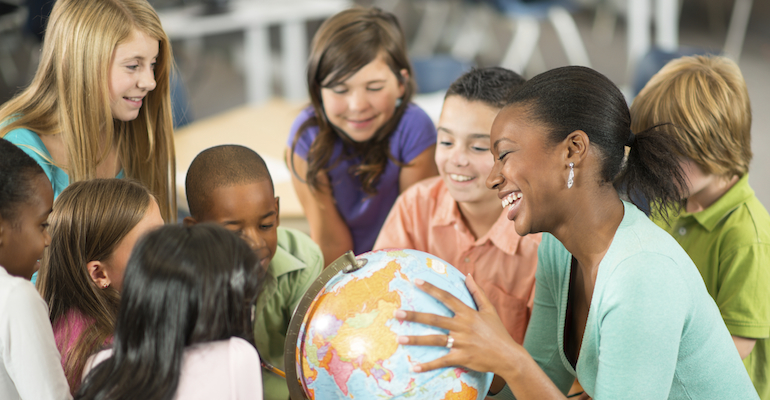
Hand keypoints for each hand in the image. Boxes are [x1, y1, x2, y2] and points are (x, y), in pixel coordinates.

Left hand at [394, 274, 521, 374]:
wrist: (508, 356)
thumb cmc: (498, 332)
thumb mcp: (489, 310)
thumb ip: (477, 292)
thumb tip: (468, 275)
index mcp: (467, 313)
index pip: (446, 297)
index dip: (430, 288)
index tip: (415, 281)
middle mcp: (462, 326)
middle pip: (434, 319)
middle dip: (415, 315)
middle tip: (397, 313)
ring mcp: (461, 342)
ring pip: (434, 340)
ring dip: (416, 339)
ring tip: (399, 338)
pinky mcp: (461, 357)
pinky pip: (441, 361)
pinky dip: (427, 365)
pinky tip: (414, 367)